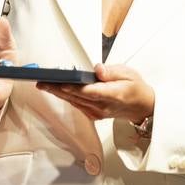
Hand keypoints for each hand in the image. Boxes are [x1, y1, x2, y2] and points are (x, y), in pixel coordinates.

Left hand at [38, 62, 154, 123]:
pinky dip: (67, 97)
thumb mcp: (129, 73)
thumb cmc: (135, 88)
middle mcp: (103, 107)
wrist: (142, 106)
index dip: (74, 88)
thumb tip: (98, 70)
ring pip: (74, 102)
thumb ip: (112, 71)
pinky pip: (77, 105)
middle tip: (42, 82)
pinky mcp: (93, 115)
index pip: (90, 92)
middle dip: (58, 89)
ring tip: (44, 84)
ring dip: (59, 93)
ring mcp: (97, 112)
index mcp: (113, 95)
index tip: (61, 83)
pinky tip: (56, 90)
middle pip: (77, 97)